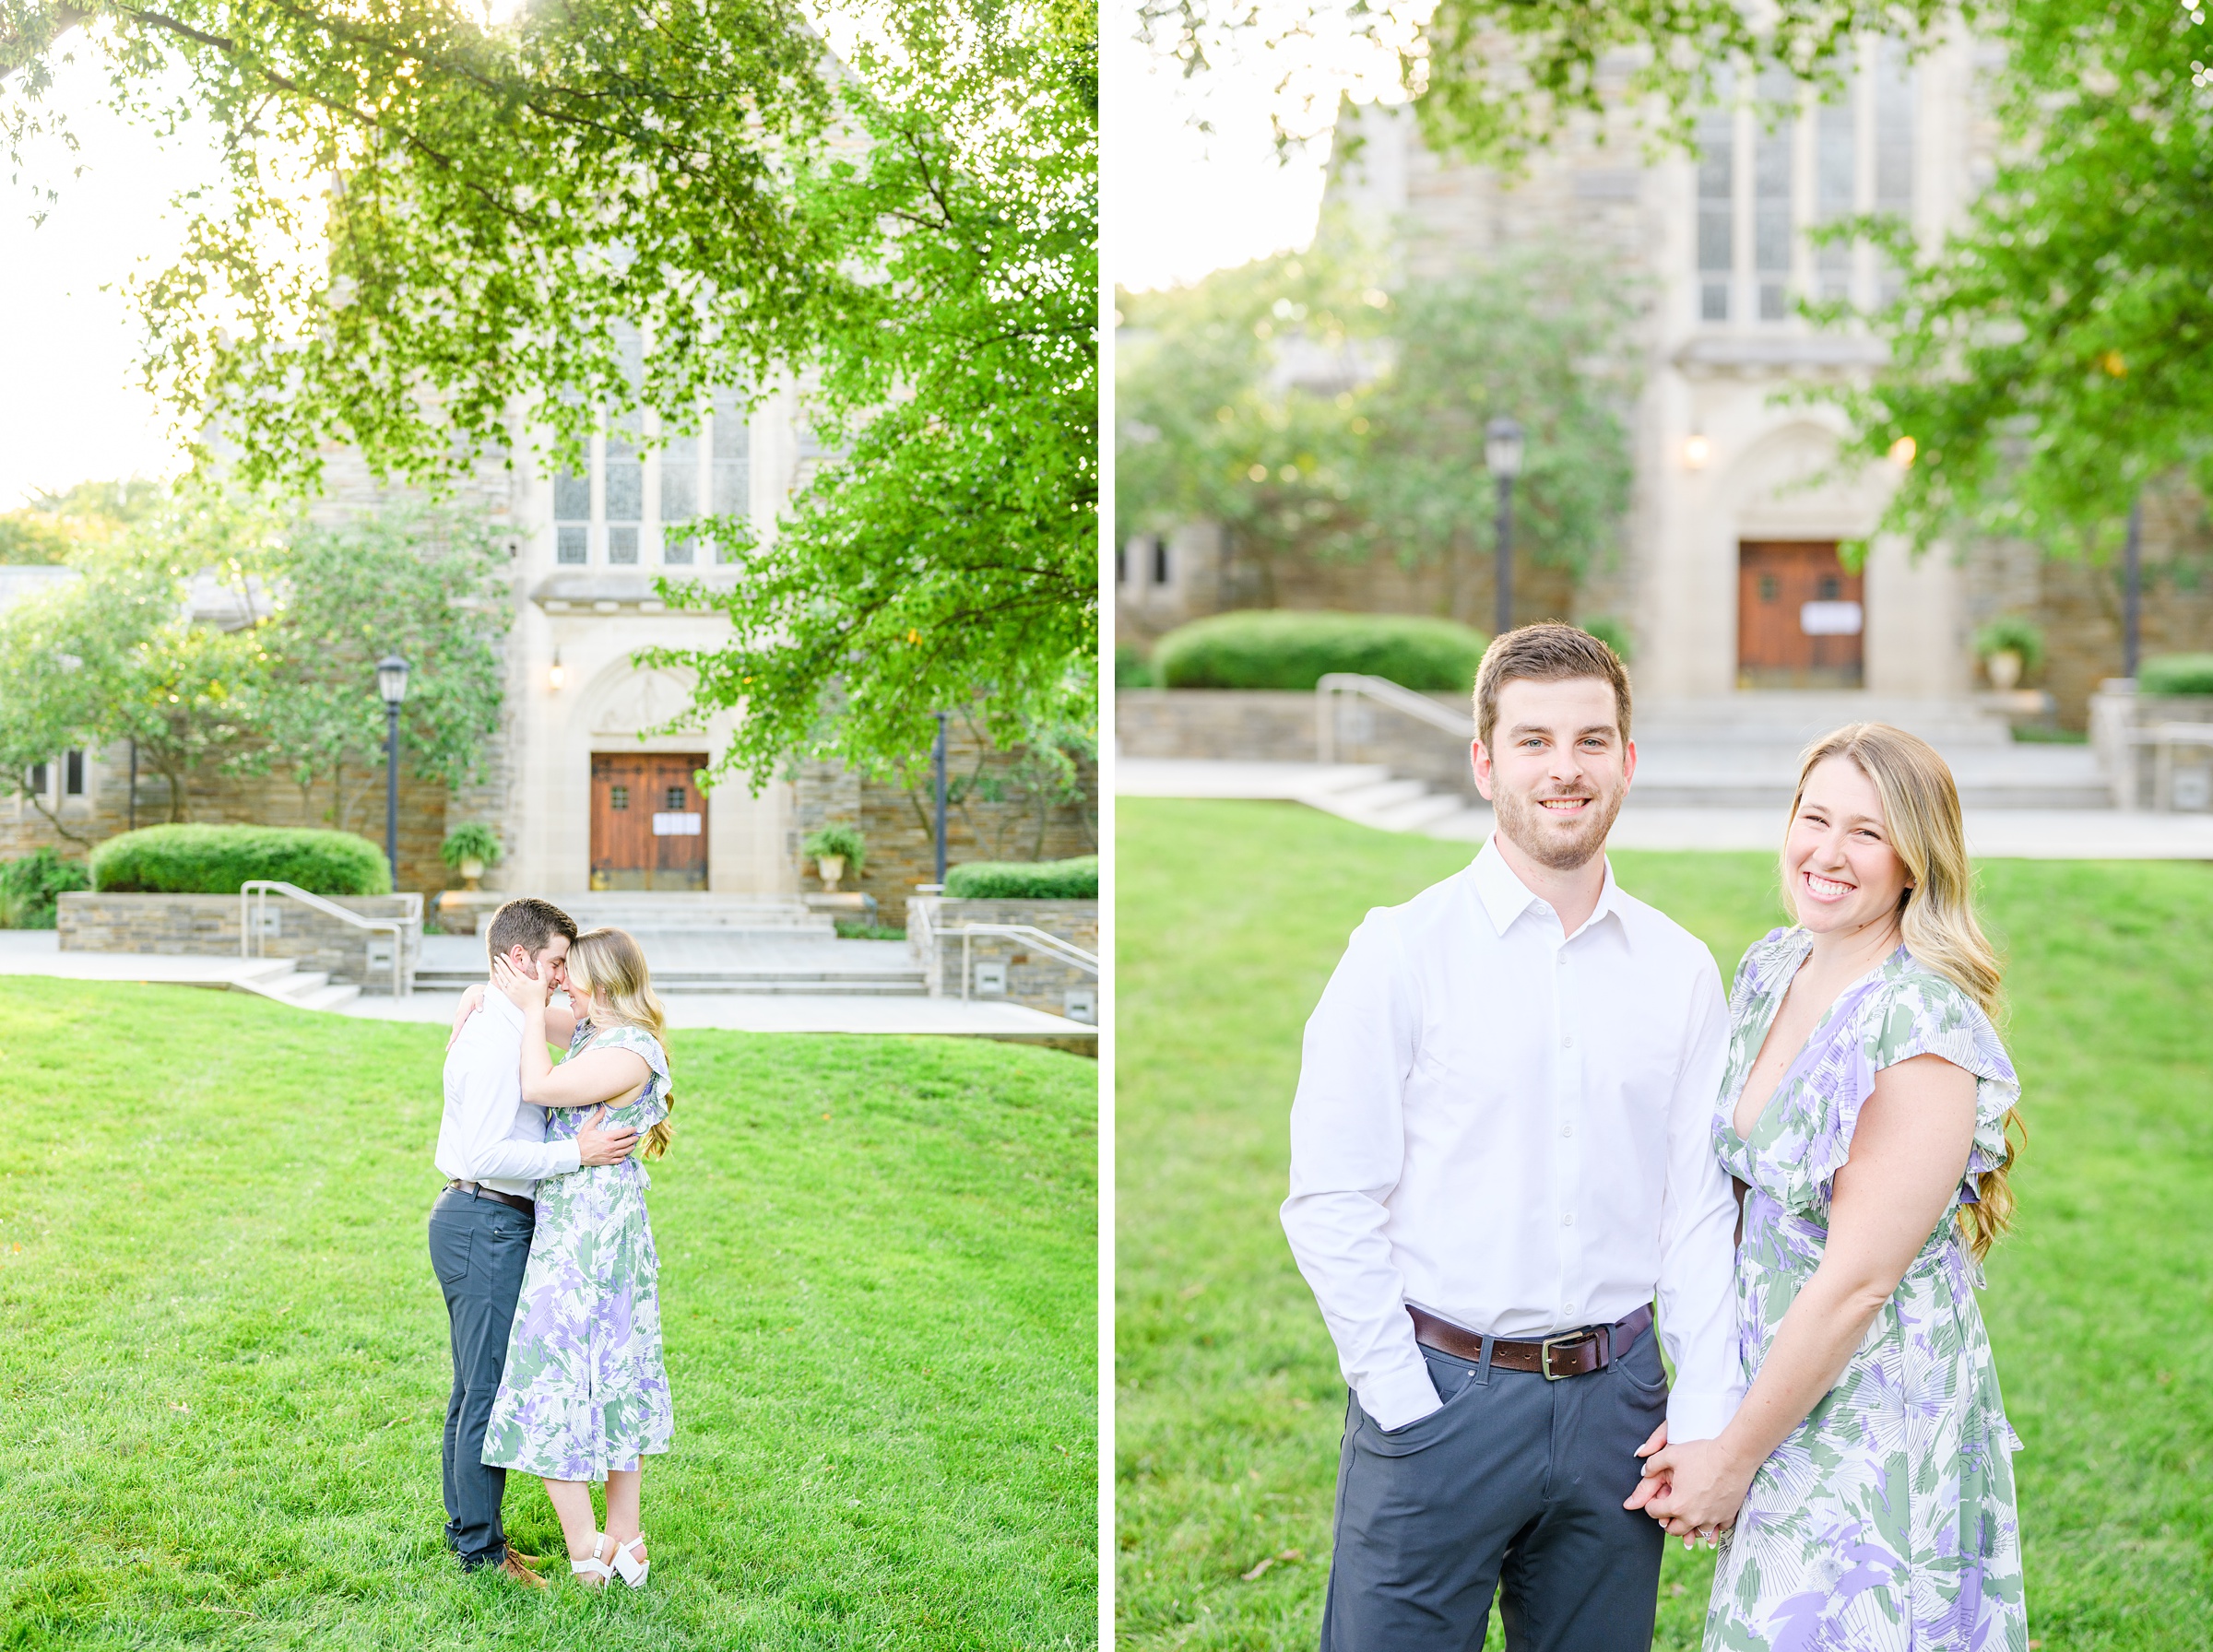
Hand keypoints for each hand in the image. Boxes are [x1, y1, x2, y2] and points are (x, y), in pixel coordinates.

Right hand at [447, 983, 486, 1048]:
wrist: (473, 992)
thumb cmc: (478, 995)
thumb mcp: (480, 997)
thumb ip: (480, 1003)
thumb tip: (480, 1010)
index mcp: (463, 1012)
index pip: (458, 1025)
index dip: (455, 1033)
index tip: (452, 1041)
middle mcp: (459, 1016)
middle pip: (455, 1029)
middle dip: (451, 1039)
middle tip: (449, 1049)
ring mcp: (459, 1017)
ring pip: (455, 1029)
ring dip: (453, 1038)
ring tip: (451, 1049)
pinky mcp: (461, 1019)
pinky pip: (458, 1028)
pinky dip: (456, 1034)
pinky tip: (456, 1042)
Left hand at [491, 955, 549, 1013]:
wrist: (533, 1009)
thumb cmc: (539, 996)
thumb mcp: (543, 982)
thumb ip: (541, 971)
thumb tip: (538, 961)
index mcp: (523, 979)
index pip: (513, 967)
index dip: (507, 960)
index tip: (503, 954)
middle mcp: (515, 984)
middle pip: (506, 971)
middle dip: (500, 963)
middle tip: (496, 957)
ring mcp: (511, 989)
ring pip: (502, 977)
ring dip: (498, 970)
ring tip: (496, 963)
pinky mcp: (508, 995)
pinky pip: (502, 985)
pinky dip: (498, 979)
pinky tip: (497, 974)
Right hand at [576, 1105, 639, 1166]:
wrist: (576, 1154)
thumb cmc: (582, 1140)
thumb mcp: (589, 1126)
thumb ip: (597, 1117)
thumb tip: (602, 1108)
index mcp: (608, 1137)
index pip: (623, 1133)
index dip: (631, 1130)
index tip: (635, 1129)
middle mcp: (611, 1146)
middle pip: (626, 1142)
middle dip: (633, 1139)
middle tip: (636, 1137)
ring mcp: (609, 1154)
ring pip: (624, 1151)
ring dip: (630, 1148)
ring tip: (633, 1145)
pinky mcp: (607, 1161)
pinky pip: (618, 1160)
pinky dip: (623, 1157)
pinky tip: (624, 1155)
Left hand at [1630, 1437, 1753, 1544]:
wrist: (1734, 1457)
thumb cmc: (1702, 1454)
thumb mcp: (1671, 1454)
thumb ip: (1652, 1465)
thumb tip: (1644, 1473)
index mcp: (1677, 1505)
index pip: (1654, 1513)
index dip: (1650, 1504)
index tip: (1654, 1498)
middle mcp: (1693, 1518)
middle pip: (1674, 1530)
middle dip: (1667, 1520)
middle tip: (1668, 1509)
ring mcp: (1712, 1520)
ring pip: (1696, 1534)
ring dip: (1689, 1527)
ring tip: (1688, 1514)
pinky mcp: (1728, 1517)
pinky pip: (1717, 1529)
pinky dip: (1711, 1524)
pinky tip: (1708, 1513)